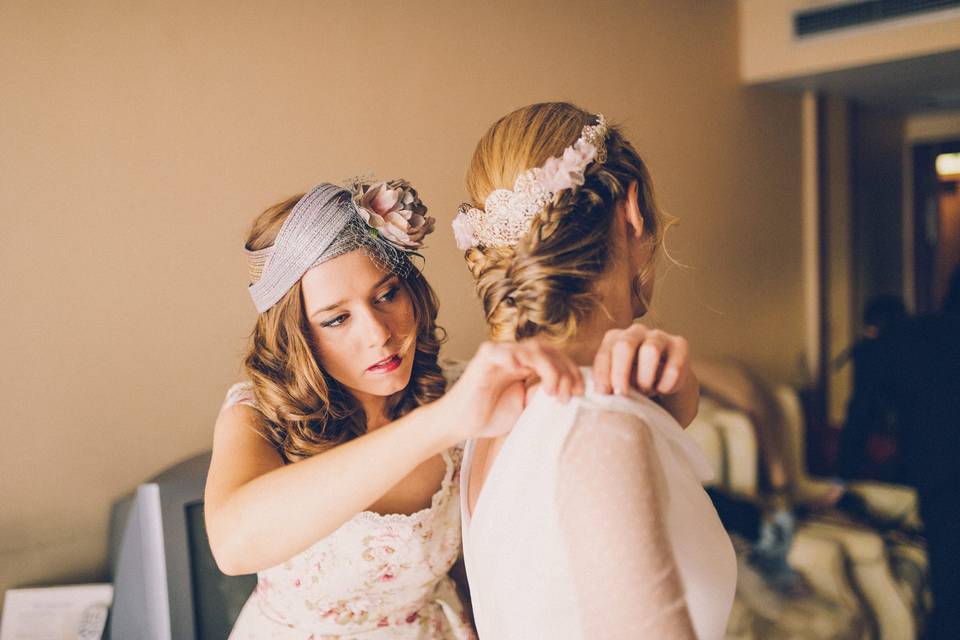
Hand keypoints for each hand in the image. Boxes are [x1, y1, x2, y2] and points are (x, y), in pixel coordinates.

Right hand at [442, 339, 584, 440]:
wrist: (460, 424)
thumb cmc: (489, 416)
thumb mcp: (526, 406)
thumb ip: (542, 395)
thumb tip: (568, 391)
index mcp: (525, 363)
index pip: (555, 357)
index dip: (571, 371)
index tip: (580, 392)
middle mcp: (514, 354)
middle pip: (549, 350)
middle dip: (565, 370)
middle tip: (570, 394)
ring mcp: (500, 354)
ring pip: (533, 350)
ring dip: (549, 369)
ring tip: (552, 392)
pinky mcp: (485, 358)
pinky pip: (504, 352)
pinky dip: (516, 358)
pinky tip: (525, 374)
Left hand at [592, 323, 698, 426]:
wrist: (666, 387)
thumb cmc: (634, 385)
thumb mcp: (617, 383)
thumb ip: (606, 383)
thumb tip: (597, 394)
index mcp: (615, 338)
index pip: (605, 353)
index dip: (603, 374)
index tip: (604, 394)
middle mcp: (636, 332)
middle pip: (625, 345)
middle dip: (621, 373)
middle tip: (621, 394)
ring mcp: (659, 336)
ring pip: (650, 351)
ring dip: (646, 377)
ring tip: (645, 390)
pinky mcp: (680, 345)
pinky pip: (674, 365)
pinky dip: (667, 383)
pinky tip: (663, 390)